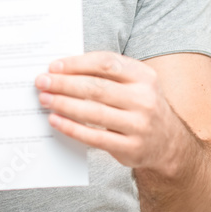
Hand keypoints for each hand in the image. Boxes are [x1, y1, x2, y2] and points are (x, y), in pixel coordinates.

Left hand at [34, 51, 190, 175]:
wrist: (169, 142)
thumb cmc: (139, 104)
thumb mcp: (134, 83)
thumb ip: (105, 73)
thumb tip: (61, 68)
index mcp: (144, 76)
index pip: (105, 63)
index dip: (77, 63)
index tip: (54, 66)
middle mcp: (145, 99)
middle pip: (96, 88)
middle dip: (64, 84)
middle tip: (41, 82)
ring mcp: (140, 125)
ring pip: (93, 112)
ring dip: (63, 104)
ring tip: (44, 99)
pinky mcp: (131, 147)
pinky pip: (94, 137)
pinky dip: (71, 128)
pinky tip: (55, 120)